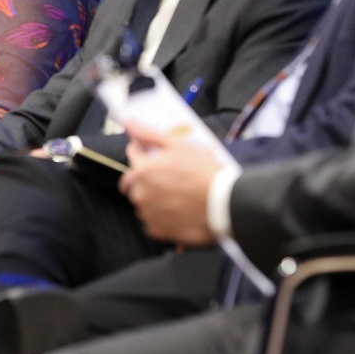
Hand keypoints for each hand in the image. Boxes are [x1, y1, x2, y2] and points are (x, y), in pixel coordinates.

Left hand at [118, 123, 222, 246]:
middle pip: (136, 180)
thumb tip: (129, 122)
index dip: (144, 149)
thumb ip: (149, 134)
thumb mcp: (178, 145)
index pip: (133, 154)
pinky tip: (178, 209)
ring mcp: (148, 214)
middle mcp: (140, 193)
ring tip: (178, 194)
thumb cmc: (203, 173)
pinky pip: (153, 220)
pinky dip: (162, 215)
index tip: (155, 152)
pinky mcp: (157, 230)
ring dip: (154, 196)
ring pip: (144, 201)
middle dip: (148, 176)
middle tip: (172, 176)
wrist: (225, 204)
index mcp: (142, 171)